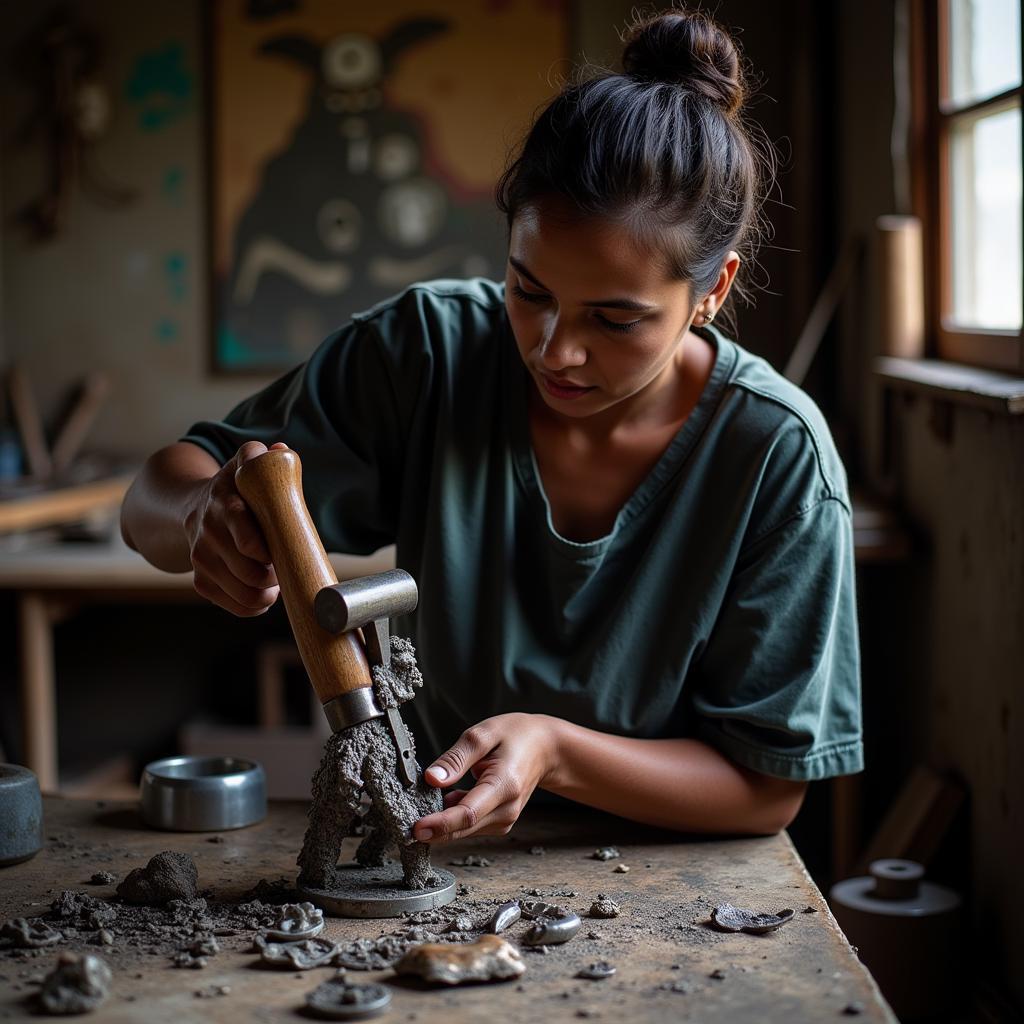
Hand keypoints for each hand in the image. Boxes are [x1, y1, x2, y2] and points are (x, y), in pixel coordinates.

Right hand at [183, 440, 285, 616]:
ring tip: (279, 583)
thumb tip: (281, 450)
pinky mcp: (200, 581)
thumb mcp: (243, 467)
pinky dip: (255, 606)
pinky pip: (235, 606)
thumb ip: (262, 458)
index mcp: (225, 506)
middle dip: (276, 575)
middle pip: (250, 572)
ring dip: (269, 594)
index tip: (285, 551)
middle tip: (288, 567)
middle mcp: (209, 535)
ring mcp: (201, 560)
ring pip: (244, 593)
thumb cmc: (233, 489)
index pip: (248, 541)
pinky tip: (265, 595)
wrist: (190, 507)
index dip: (269, 554)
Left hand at [413, 714, 560, 842]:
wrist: (546, 748)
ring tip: (426, 801)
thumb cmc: (517, 736)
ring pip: (465, 830)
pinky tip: (447, 800)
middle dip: (433, 830)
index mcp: (505, 784)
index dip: (440, 824)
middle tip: (405, 825)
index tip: (416, 828)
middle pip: (464, 828)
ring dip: (443, 823)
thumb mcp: (484, 734)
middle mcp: (507, 808)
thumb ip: (456, 758)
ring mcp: (506, 818)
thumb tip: (431, 779)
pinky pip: (471, 826)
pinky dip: (454, 818)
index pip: (468, 813)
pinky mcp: (500, 822)